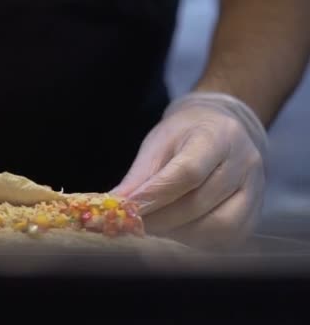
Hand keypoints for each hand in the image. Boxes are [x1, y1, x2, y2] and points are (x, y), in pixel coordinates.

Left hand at [111, 92, 268, 248]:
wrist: (221, 130)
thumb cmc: (184, 137)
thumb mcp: (157, 145)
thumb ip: (138, 177)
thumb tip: (113, 205)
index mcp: (218, 136)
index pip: (188, 172)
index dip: (155, 195)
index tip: (128, 208)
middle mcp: (244, 162)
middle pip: (199, 202)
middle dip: (160, 219)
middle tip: (133, 223)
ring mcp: (255, 189)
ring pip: (218, 226)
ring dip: (179, 233)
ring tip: (156, 226)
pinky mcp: (255, 213)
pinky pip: (228, 238)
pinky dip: (197, 240)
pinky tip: (178, 231)